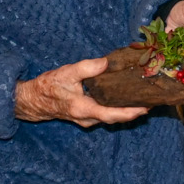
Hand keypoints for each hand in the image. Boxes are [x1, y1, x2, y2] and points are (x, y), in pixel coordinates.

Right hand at [13, 56, 147, 127]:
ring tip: (143, 99)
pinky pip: (105, 114)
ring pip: (111, 117)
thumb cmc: (48, 86)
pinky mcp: (86, 117)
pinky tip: (126, 98)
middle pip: (115, 118)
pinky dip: (117, 108)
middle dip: (134, 111)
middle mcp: (87, 118)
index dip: (129, 113)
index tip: (145, 108)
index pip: (111, 114)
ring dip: (126, 110)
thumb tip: (106, 63)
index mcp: (83, 109)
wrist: (33, 101)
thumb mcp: (66, 73)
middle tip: (151, 101)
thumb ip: (87, 67)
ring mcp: (86, 120)